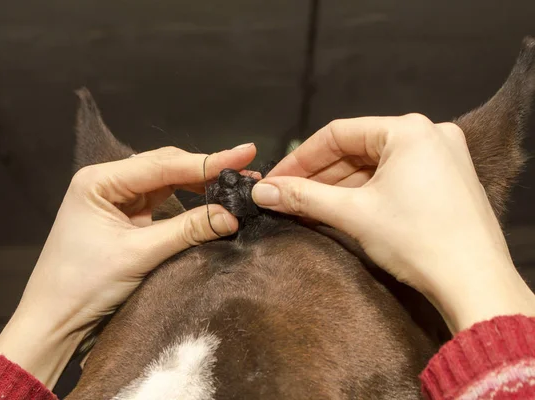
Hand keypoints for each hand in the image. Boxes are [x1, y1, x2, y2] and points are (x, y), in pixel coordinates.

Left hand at [0, 144, 255, 387]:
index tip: (243, 153)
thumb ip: (187, 230)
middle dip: (205, 170)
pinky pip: (161, 202)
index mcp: (99, 181)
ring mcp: (115, 200)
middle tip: (245, 168)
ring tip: (234, 183)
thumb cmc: (83, 285)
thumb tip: (231, 216)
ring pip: (166, 183)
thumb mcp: (139, 254)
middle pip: (165, 167)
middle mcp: (107, 183)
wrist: (53, 320)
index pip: (162, 165)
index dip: (206, 161)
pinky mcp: (124, 218)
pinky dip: (187, 202)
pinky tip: (209, 200)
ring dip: (199, 184)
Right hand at [252, 114, 534, 333]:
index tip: (274, 180)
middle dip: (318, 176)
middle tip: (285, 196)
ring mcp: (441, 158)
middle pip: (356, 149)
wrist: (474, 284)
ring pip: (374, 166)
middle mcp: (429, 135)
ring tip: (306, 207)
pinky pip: (393, 179)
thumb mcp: (352, 213)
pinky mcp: (445, 182)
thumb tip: (262, 192)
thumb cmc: (419, 242)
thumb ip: (303, 196)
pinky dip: (364, 193)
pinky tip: (338, 209)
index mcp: (409, 130)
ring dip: (338, 186)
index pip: (338, 134)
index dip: (299, 159)